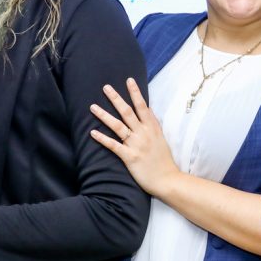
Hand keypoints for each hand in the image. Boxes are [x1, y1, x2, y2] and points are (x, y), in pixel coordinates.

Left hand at [89, 79, 179, 196]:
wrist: (168, 180)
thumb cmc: (164, 161)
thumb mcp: (162, 139)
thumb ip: (154, 126)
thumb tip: (149, 112)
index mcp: (153, 128)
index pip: (143, 106)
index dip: (135, 93)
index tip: (129, 80)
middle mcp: (144, 133)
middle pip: (127, 112)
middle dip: (116, 98)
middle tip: (106, 87)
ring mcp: (136, 145)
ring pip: (118, 126)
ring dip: (104, 115)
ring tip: (92, 106)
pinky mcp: (130, 157)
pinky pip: (113, 145)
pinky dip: (103, 139)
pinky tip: (92, 132)